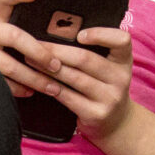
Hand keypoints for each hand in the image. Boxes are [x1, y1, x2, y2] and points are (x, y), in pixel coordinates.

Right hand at [0, 0, 59, 98]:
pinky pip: (0, 82)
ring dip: (33, 78)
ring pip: (9, 65)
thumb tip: (59, 39)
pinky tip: (30, 91)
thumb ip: (21, 27)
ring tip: (52, 87)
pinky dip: (18, 89)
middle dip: (39, 52)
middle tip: (57, 65)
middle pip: (14, 36)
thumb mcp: (1, 29)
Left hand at [22, 22, 137, 142]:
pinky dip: (50, 86)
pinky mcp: (96, 114)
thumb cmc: (104, 87)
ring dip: (48, 68)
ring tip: (30, 60)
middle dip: (56, 51)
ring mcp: (109, 98)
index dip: (101, 35)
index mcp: (124, 60)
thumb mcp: (108, 68)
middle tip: (34, 44)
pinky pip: (67, 97)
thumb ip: (94, 52)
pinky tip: (37, 80)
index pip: (121, 41)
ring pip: (74, 78)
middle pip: (86, 59)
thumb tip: (57, 31)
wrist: (116, 123)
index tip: (79, 34)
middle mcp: (121, 78)